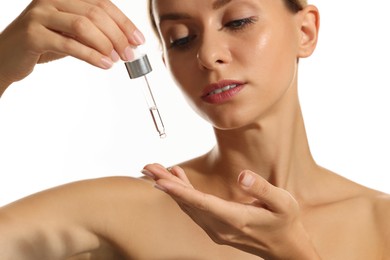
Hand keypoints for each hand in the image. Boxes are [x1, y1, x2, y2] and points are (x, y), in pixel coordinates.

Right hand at [0, 0, 143, 92]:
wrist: (7, 56)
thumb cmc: (44, 43)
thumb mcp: (71, 34)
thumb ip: (94, 33)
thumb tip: (126, 43)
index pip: (102, 4)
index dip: (124, 22)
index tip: (138, 40)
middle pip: (96, 13)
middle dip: (118, 35)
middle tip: (130, 54)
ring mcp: (40, 14)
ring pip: (84, 25)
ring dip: (106, 45)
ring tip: (118, 60)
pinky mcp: (32, 33)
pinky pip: (69, 44)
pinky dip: (92, 55)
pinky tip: (105, 65)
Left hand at [142, 164, 320, 259]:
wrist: (284, 246)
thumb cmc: (284, 221)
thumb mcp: (283, 202)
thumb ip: (262, 189)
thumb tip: (242, 176)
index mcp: (236, 219)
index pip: (202, 203)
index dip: (180, 191)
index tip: (160, 180)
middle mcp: (220, 227)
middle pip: (188, 204)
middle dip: (166, 184)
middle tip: (147, 167)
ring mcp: (216, 229)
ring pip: (188, 207)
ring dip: (171, 188)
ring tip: (155, 170)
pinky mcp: (216, 227)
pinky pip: (194, 209)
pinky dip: (183, 194)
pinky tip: (177, 179)